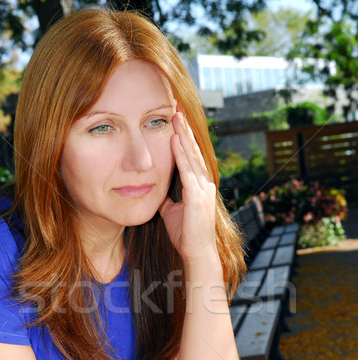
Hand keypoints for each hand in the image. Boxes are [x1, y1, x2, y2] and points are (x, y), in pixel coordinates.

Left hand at [159, 111, 216, 263]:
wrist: (196, 252)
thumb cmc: (185, 233)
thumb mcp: (171, 211)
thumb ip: (166, 197)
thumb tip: (155, 188)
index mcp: (198, 184)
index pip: (190, 155)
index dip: (183, 137)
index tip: (175, 119)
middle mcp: (204, 182)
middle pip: (193, 150)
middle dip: (184, 128)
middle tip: (176, 107)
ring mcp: (203, 188)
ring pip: (192, 155)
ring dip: (183, 135)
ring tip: (176, 115)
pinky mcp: (198, 196)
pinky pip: (188, 170)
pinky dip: (181, 154)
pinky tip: (175, 139)